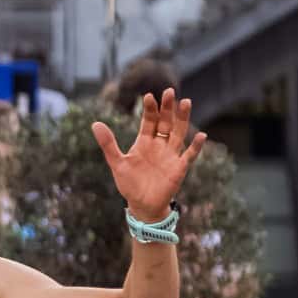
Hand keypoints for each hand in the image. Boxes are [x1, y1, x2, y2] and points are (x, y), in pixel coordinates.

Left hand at [93, 90, 206, 224]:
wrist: (142, 205)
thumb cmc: (129, 184)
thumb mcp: (117, 163)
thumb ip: (108, 144)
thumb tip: (95, 123)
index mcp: (144, 141)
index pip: (149, 121)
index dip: (150, 109)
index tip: (148, 96)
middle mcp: (159, 145)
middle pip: (165, 122)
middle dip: (167, 108)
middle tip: (169, 91)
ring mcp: (170, 155)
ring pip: (178, 133)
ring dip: (183, 119)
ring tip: (186, 102)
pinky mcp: (179, 168)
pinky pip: (189, 155)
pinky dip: (196, 146)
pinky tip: (202, 135)